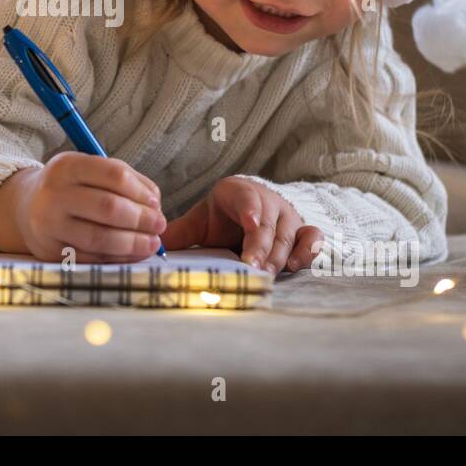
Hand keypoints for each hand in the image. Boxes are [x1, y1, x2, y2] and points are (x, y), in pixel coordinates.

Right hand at [13, 152, 165, 263]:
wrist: (28, 206)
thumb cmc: (72, 187)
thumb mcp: (91, 170)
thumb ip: (126, 180)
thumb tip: (155, 203)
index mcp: (67, 166)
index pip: (114, 175)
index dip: (141, 191)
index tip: (156, 203)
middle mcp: (54, 194)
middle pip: (108, 207)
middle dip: (141, 219)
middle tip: (159, 225)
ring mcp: (49, 225)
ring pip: (100, 238)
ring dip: (133, 243)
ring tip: (152, 243)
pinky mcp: (50, 251)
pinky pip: (91, 258)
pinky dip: (118, 258)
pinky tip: (132, 254)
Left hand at [161, 176, 323, 276]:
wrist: (252, 211)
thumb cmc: (223, 218)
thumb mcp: (202, 220)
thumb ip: (181, 233)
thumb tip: (153, 246)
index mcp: (238, 193)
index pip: (246, 198)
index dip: (250, 210)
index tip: (251, 223)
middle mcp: (267, 201)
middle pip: (268, 224)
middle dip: (260, 245)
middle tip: (251, 265)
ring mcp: (288, 216)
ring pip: (287, 235)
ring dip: (278, 255)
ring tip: (266, 272)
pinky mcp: (302, 230)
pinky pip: (312, 238)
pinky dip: (308, 250)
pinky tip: (296, 265)